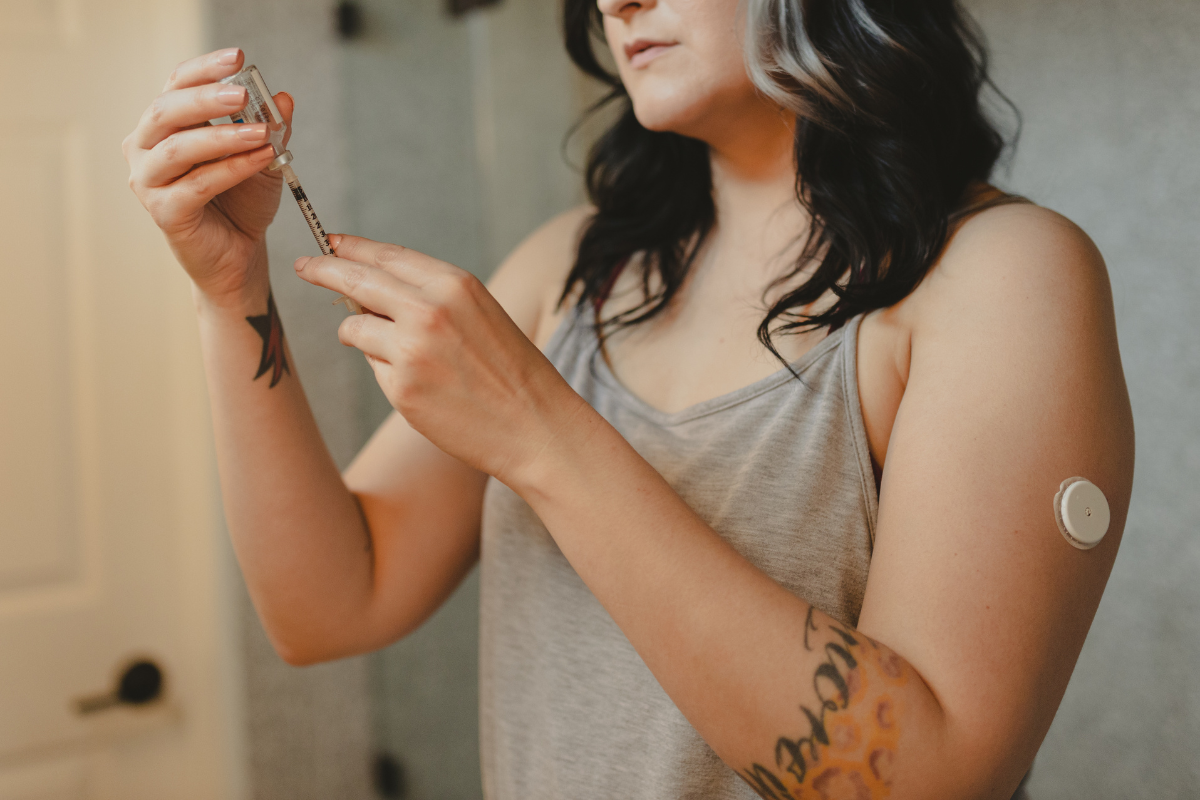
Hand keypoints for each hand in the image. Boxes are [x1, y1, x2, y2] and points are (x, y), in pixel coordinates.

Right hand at [123, 48, 294, 303]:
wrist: (240, 253)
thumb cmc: (242, 202)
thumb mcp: (262, 156)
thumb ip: (270, 126)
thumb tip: (282, 97)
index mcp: (163, 126)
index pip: (175, 85)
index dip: (204, 69)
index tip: (238, 57)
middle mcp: (146, 149)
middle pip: (167, 111)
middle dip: (207, 98)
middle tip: (242, 93)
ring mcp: (148, 182)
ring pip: (179, 148)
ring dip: (224, 137)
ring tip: (262, 132)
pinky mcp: (164, 212)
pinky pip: (197, 184)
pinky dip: (231, 169)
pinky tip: (259, 159)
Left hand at [295, 235, 585, 483]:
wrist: (535, 426)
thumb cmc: (510, 371)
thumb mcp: (479, 313)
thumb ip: (428, 296)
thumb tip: (366, 290)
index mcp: (454, 284)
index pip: (387, 255)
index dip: (352, 247)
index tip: (330, 242)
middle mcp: (428, 309)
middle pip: (355, 279)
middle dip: (323, 269)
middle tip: (304, 265)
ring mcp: (411, 350)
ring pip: (354, 328)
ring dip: (362, 335)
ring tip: (405, 355)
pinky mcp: (401, 389)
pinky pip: (373, 368)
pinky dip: (388, 373)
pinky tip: (425, 387)